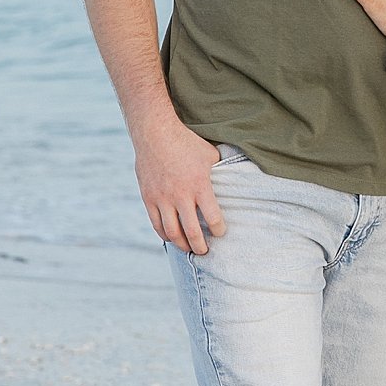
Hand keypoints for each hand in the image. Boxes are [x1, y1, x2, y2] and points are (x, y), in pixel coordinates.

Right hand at [132, 114, 225, 255]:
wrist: (155, 133)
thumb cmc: (186, 142)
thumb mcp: (210, 155)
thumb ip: (221, 171)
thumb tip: (236, 178)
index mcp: (200, 185)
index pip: (213, 218)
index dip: (219, 230)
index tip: (221, 233)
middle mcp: (181, 195)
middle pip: (192, 232)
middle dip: (200, 247)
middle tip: (205, 251)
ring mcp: (163, 198)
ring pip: (172, 233)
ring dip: (182, 245)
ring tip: (189, 248)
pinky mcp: (149, 198)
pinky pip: (157, 224)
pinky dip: (165, 235)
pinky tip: (172, 238)